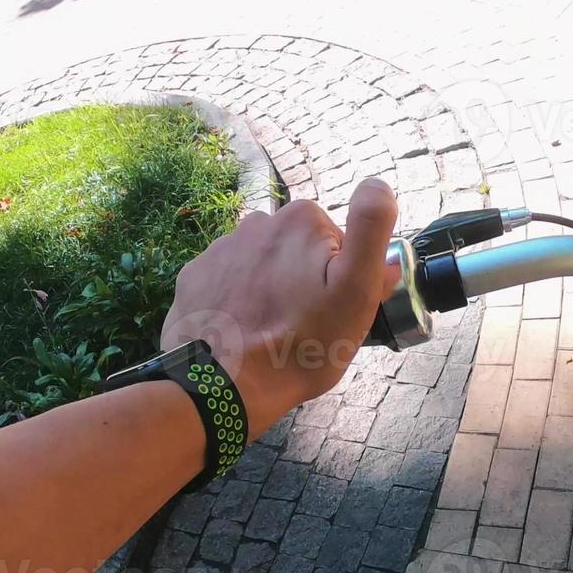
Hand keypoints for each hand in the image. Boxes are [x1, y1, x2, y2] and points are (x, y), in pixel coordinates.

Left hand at [161, 179, 397, 438]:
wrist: (224, 386)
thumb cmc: (302, 344)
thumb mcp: (357, 290)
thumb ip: (373, 228)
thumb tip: (378, 186)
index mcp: (301, 220)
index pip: (339, 242)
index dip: (344, 276)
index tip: (335, 308)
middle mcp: (257, 222)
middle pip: (300, 250)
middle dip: (307, 279)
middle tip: (309, 325)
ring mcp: (219, 248)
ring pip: (264, 264)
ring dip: (273, 288)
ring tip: (275, 332)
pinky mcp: (193, 276)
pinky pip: (229, 281)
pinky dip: (240, 300)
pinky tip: (245, 331)